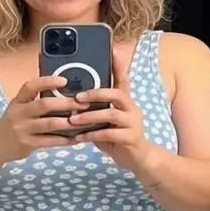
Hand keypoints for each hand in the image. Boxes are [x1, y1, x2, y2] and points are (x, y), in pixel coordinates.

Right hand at [0, 76, 89, 160]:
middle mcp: (19, 113)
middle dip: (66, 103)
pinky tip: (75, 139)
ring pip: (49, 124)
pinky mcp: (27, 144)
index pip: (31, 86)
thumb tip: (63, 93)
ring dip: (68, 122)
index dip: (47, 82)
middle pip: (44, 104)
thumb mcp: (19, 108)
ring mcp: (22, 129)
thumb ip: (35, 101)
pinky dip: (64, 140)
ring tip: (84, 121)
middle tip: (84, 103)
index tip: (64, 80)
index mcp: (18, 101)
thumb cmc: (13, 123)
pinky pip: (49, 141)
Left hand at [68, 50, 151, 169]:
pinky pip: (110, 135)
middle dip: (96, 93)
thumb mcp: (105, 122)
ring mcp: (133, 123)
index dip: (118, 65)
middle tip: (77, 97)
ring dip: (90, 117)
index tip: (113, 50)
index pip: (122, 79)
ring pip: (112, 114)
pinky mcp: (131, 138)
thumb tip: (71, 101)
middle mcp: (131, 109)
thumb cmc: (117, 138)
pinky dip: (92, 135)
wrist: (137, 159)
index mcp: (125, 102)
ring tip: (73, 120)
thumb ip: (95, 110)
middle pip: (117, 94)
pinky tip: (79, 137)